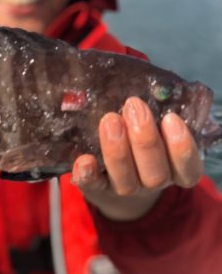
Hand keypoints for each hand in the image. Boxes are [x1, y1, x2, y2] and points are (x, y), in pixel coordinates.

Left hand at [72, 96, 203, 220]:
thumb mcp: (156, 127)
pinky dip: (88, 174)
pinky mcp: (98, 189)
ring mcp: (126, 188)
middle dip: (145, 139)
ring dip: (118, 150)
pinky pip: (93, 186)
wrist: (114, 176)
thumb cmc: (141, 139)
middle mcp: (154, 182)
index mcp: (175, 170)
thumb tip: (143, 84)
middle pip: (156, 173)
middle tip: (133, 106)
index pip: (189, 169)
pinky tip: (84, 160)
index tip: (171, 118)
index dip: (182, 147)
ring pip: (126, 181)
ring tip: (110, 120)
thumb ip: (154, 111)